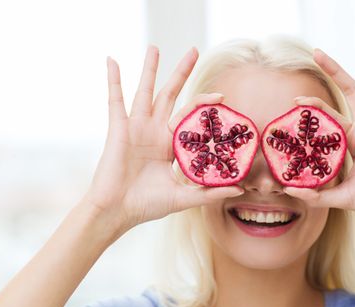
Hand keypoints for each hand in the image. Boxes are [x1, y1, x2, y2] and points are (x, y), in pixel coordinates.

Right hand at [82, 45, 243, 236]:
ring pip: (145, 91)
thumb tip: (241, 190)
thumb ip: (210, 192)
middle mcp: (154, 131)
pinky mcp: (119, 128)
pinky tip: (112, 61)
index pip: (190, 117)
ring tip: (155, 47)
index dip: (205, 105)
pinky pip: (115, 100)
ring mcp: (136, 128)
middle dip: (181, 73)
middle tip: (194, 50)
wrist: (117, 211)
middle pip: (170, 94)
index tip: (222, 96)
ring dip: (150, 69)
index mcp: (170, 145)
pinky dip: (113, 80)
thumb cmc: (147, 205)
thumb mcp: (184, 197)